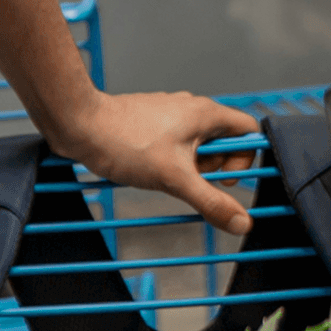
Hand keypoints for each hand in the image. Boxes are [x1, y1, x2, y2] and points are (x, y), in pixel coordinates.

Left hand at [51, 89, 262, 236]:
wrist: (81, 125)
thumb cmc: (126, 144)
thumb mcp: (175, 179)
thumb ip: (211, 201)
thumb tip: (241, 222)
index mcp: (207, 114)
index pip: (249, 132)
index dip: (245, 159)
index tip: (223, 179)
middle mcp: (193, 108)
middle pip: (223, 141)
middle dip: (211, 167)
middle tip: (188, 180)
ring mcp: (171, 112)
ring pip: (197, 143)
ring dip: (189, 165)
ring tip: (164, 174)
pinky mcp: (153, 120)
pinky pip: (176, 141)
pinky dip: (171, 158)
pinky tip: (149, 167)